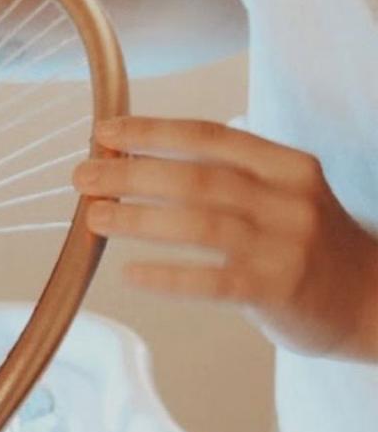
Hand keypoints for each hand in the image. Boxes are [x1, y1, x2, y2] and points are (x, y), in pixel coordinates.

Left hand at [73, 116, 377, 362]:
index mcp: (286, 166)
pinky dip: (166, 275)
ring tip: (95, 216)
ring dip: (138, 218)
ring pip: (198, 223)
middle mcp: (289, 199)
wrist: (369, 299)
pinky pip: (210, 280)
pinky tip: (130, 274)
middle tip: (83, 176)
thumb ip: (224, 176)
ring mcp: (285, 245)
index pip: (209, 137)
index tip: (104, 133)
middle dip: (131, 173)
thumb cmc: (303, 243)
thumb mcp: (280, 195)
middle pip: (196, 177)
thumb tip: (135, 160)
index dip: (152, 132)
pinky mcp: (276, 290)